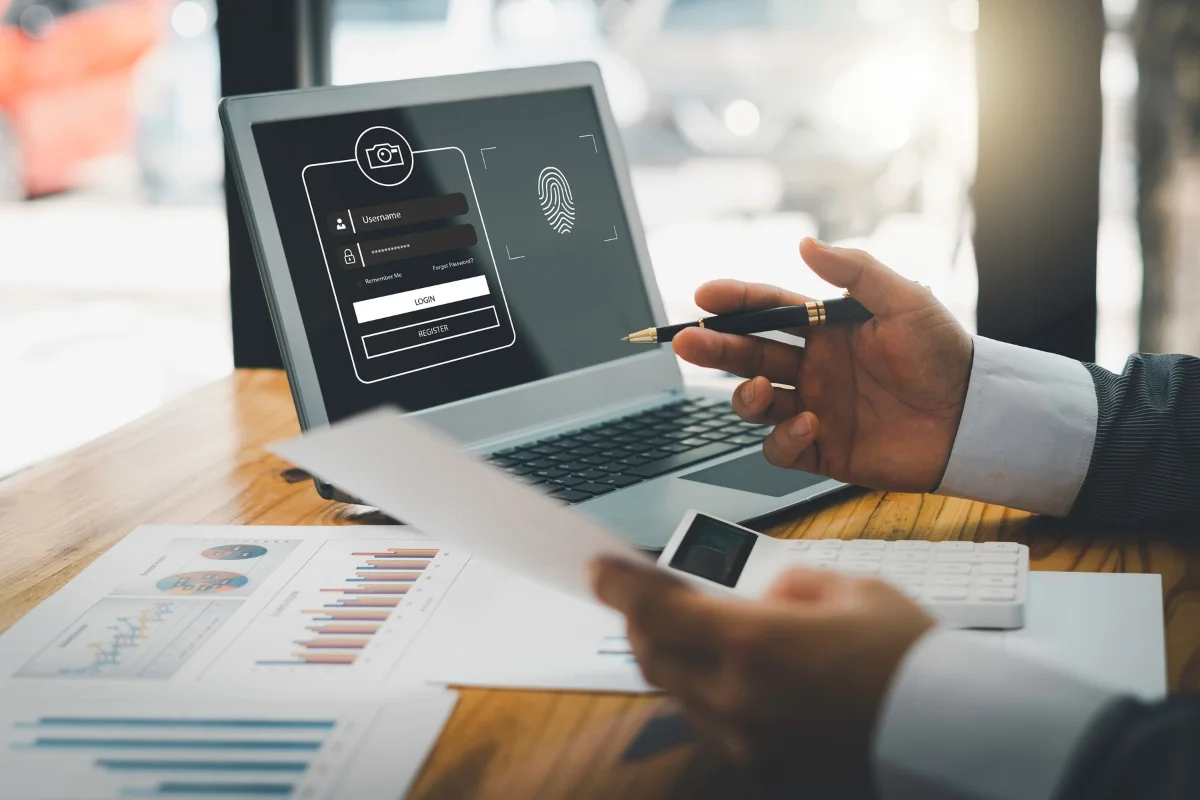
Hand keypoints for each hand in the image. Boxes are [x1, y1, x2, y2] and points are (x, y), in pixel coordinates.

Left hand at [590, 557, 935, 780]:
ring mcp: (748, 742)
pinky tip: (732, 675)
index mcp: (756, 642)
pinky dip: (706, 693)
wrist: (954, 736)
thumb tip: (761, 593)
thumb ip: (790, 584)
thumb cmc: (908, 658)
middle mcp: (739, 698)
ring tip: (695, 631)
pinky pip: (711, 726)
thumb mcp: (852, 589)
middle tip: (643, 597)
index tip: (599, 568)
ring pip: (677, 694)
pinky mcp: (764, 770)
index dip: (619, 585)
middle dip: (639, 622)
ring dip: (673, 659)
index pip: (657, 608)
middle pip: (653, 656)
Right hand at [674, 238, 972, 492]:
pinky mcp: (823, 449)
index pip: (768, 310)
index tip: (703, 297)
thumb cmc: (944, 355)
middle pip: (748, 355)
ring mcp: (815, 408)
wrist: (973, 419)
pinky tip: (808, 424)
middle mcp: (814, 367)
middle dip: (714, 348)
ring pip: (755, 401)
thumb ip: (855, 271)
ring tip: (761, 390)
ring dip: (745, 394)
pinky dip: (783, 437)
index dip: (734, 302)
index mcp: (827, 329)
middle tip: (687, 342)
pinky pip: (781, 446)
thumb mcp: (906, 300)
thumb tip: (806, 245)